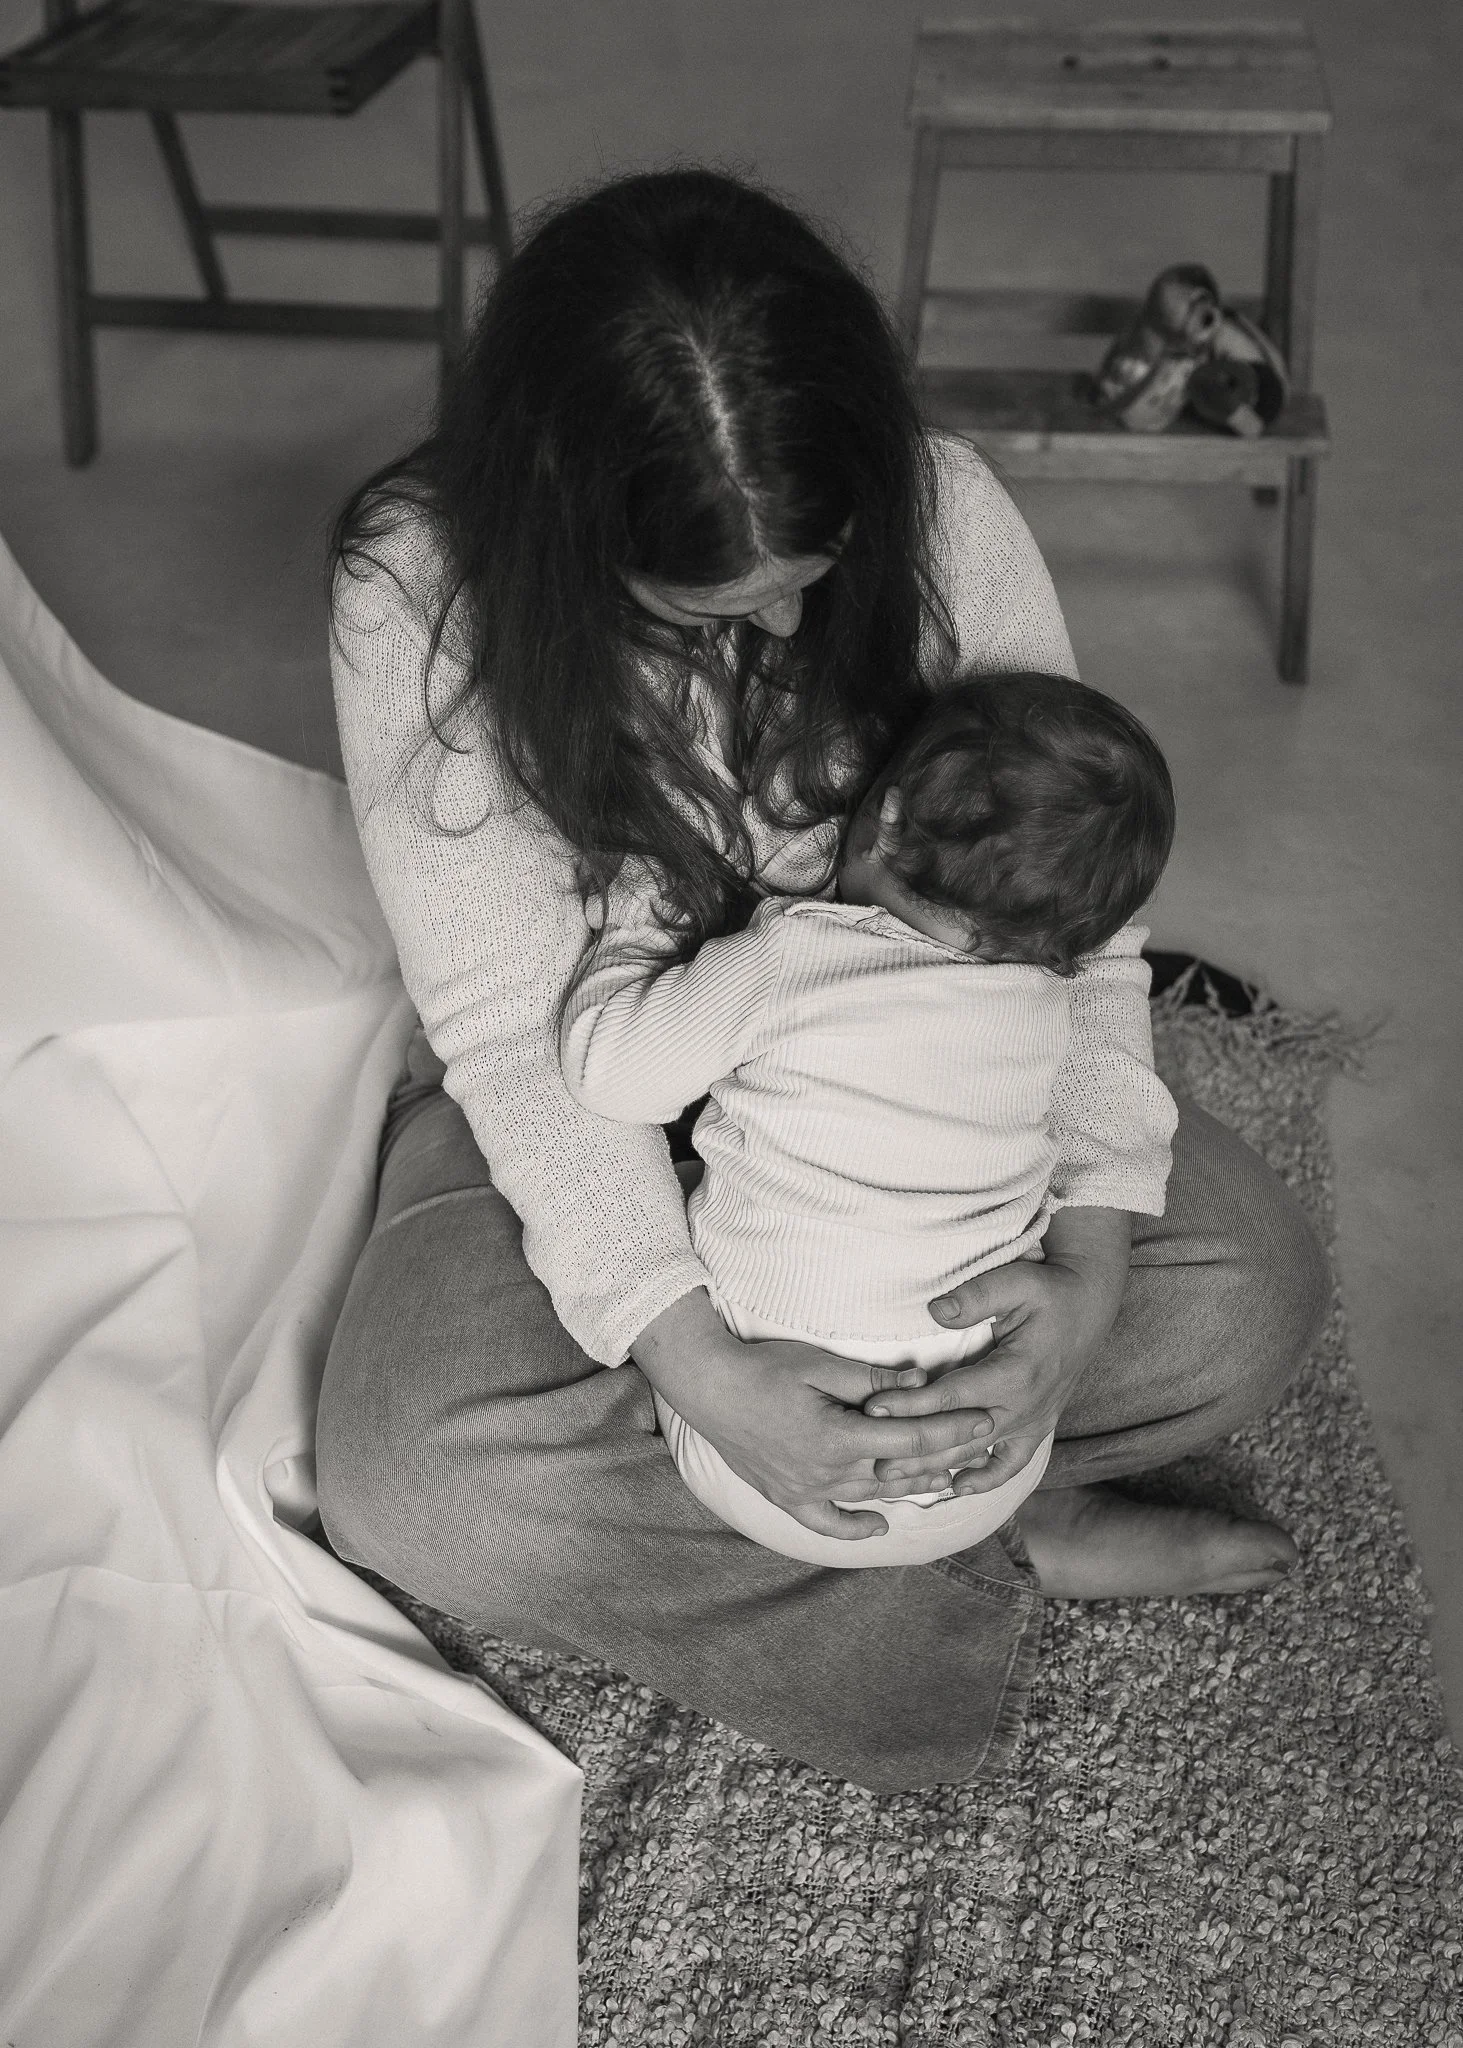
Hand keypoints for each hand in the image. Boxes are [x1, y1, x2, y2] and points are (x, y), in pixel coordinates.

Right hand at [630, 1289, 995, 1540]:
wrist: (708, 1388)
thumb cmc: (765, 1368)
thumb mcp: (821, 1364)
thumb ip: (873, 1380)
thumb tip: (922, 1384)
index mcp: (838, 1438)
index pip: (910, 1439)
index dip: (952, 1431)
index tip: (984, 1422)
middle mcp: (826, 1473)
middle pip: (899, 1472)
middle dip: (943, 1460)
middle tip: (977, 1448)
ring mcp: (805, 1491)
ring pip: (872, 1496)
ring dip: (910, 1488)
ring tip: (946, 1478)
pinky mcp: (786, 1497)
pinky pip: (827, 1523)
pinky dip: (855, 1527)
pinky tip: (880, 1526)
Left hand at [864, 1208, 1132, 1496]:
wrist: (1088, 1305)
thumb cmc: (1050, 1291)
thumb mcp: (1018, 1281)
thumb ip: (977, 1297)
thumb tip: (936, 1311)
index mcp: (1017, 1373)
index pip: (954, 1395)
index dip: (912, 1404)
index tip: (874, 1408)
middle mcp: (1026, 1405)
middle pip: (962, 1436)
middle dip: (917, 1450)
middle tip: (876, 1462)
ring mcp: (1033, 1420)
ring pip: (980, 1456)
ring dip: (939, 1469)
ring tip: (900, 1480)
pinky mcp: (1037, 1425)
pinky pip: (1012, 1463)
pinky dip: (986, 1479)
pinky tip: (957, 1487)